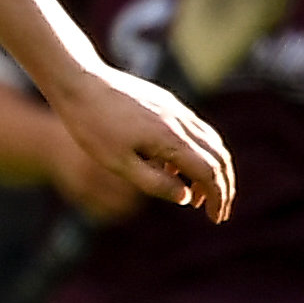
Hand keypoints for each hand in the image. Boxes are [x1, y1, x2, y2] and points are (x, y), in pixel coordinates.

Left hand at [44, 63, 234, 221]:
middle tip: (218, 212)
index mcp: (172, 140)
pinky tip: (175, 169)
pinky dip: (198, 153)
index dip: (217, 198)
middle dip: (223, 187)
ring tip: (197, 195)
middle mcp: (182, 122)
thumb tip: (187, 198)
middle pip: (219, 157)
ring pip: (211, 142)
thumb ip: (154, 182)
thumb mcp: (118, 163)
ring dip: (212, 170)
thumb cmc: (93, 126)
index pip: (209, 173)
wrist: (80, 82)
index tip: (216, 219)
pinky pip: (195, 130)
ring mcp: (176, 110)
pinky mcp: (167, 103)